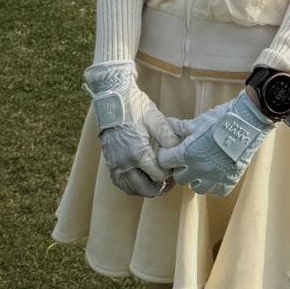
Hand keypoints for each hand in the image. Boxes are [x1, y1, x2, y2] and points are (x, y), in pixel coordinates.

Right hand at [83, 61, 179, 196]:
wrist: (112, 98)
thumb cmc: (135, 107)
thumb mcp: (157, 120)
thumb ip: (169, 139)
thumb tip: (179, 152)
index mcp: (138, 153)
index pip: (158, 175)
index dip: (169, 175)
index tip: (176, 168)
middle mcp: (124, 163)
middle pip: (144, 188)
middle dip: (159, 188)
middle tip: (169, 183)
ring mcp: (115, 164)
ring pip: (130, 188)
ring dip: (144, 189)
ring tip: (157, 183)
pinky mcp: (110, 161)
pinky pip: (120, 182)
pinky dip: (131, 186)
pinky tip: (141, 180)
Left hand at [158, 90, 277, 195]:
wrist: (249, 123)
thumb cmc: (223, 119)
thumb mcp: (199, 121)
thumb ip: (181, 128)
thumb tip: (168, 125)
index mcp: (187, 154)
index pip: (165, 161)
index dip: (166, 155)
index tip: (171, 150)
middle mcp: (198, 169)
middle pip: (179, 177)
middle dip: (181, 168)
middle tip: (187, 158)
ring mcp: (214, 177)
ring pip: (196, 187)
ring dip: (196, 178)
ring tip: (203, 166)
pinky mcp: (228, 181)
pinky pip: (215, 190)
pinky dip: (214, 183)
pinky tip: (216, 172)